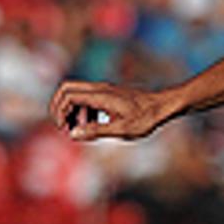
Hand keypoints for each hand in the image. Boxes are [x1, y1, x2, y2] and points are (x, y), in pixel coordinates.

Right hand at [50, 80, 170, 140]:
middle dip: (60, 108)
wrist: (164, 106)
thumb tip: (73, 134)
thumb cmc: (147, 118)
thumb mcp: (123, 129)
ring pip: (77, 95)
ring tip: (80, 131)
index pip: (68, 95)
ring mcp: (104, 91)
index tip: (64, 128)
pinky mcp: (109, 95)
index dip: (59, 111)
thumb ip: (97, 131)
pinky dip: (85, 112)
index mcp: (100, 95)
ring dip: (73, 112)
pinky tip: (93, 126)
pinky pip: (88, 100)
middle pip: (67, 90)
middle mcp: (100, 89)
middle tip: (64, 127)